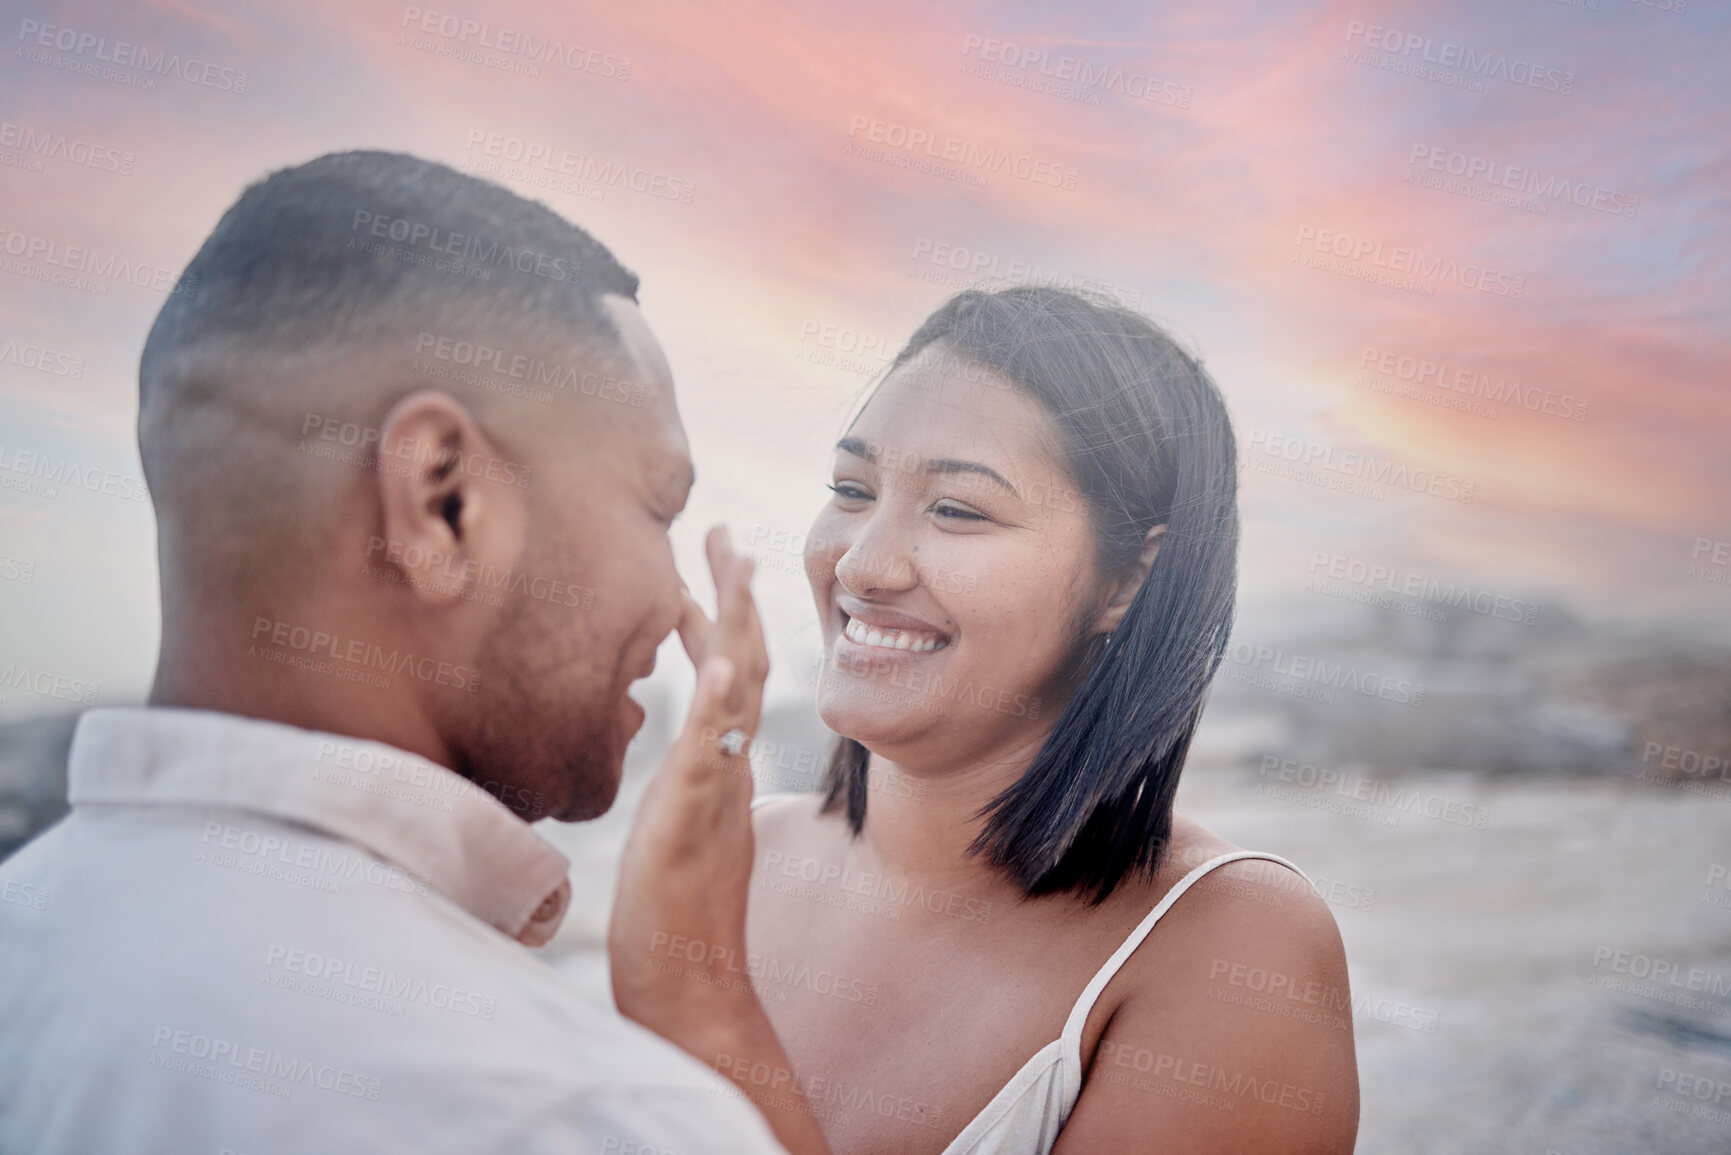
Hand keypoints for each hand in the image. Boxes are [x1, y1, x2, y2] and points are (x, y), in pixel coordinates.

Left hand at [608, 529, 825, 1151]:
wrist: (692, 989)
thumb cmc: (674, 916)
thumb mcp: (676, 827)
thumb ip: (684, 780)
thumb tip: (675, 748)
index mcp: (720, 766)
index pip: (729, 674)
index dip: (721, 613)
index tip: (710, 558)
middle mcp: (727, 771)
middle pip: (744, 664)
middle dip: (735, 592)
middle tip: (723, 530)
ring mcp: (714, 796)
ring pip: (737, 698)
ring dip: (735, 625)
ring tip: (733, 563)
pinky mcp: (692, 828)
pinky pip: (710, 760)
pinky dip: (715, 708)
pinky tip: (713, 661)